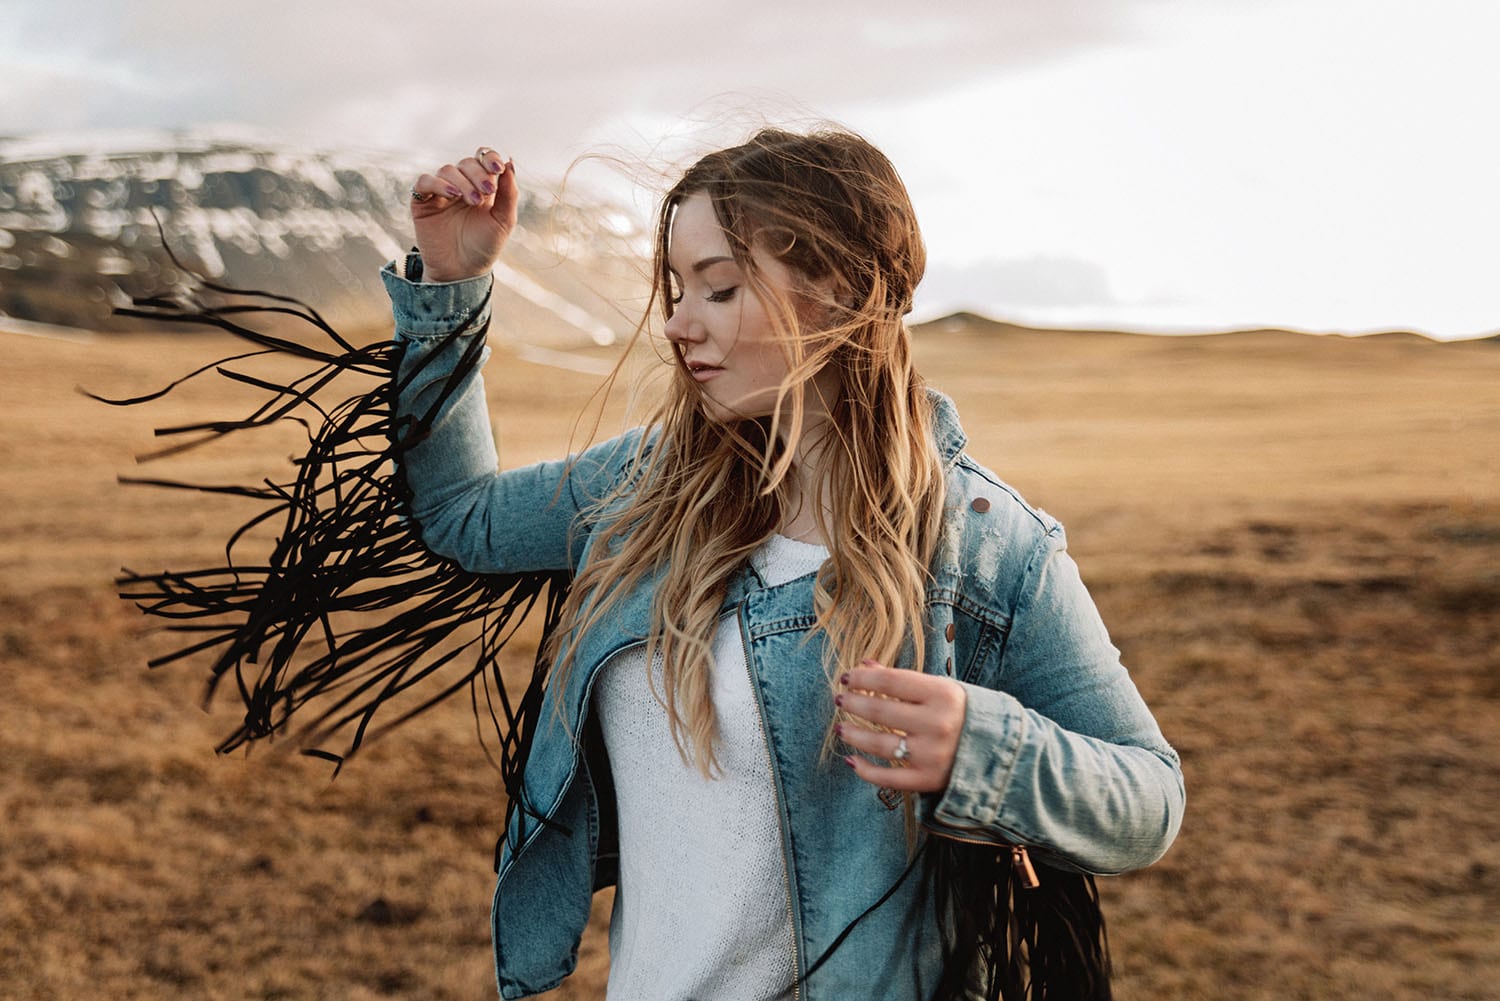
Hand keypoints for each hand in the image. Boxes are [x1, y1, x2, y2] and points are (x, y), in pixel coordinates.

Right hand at [409, 146, 517, 282]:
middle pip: (467, 163)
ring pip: (448, 170)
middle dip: (478, 174)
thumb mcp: (503, 221)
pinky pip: (425, 182)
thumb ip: (509, 193)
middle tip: (487, 192)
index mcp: (482, 186)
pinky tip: (451, 194)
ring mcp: (441, 192)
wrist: (462, 271)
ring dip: (462, 182)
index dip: (489, 157)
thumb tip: (510, 162)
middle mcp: (461, 185)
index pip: (483, 158)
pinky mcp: (423, 202)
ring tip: (472, 201)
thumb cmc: (484, 247)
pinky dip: (438, 183)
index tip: (498, 169)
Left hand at [836, 660, 966, 793]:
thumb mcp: (942, 689)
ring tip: (841, 727)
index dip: (863, 679)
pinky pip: (887, 778)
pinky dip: (864, 770)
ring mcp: (932, 755)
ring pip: (879, 744)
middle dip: (853, 704)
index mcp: (943, 694)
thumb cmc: (966, 714)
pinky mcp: (928, 780)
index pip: (890, 682)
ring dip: (853, 734)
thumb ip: (904, 679)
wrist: (1003, 751)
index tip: (847, 678)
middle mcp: (937, 724)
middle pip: (880, 712)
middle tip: (840, 700)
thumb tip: (865, 665)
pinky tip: (851, 759)